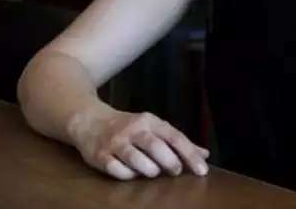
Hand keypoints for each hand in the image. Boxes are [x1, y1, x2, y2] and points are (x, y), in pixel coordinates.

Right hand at [69, 105, 209, 179]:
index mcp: (150, 121)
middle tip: (176, 172)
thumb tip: (204, 154)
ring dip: (149, 169)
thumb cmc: (130, 127)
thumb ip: (177, 142)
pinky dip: (127, 175)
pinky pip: (116, 170)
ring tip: (154, 172)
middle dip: (170, 161)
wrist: (90, 120)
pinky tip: (132, 173)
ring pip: (136, 158)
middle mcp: (133, 129)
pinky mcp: (100, 156)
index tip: (202, 170)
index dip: (190, 154)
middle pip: (155, 146)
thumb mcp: (154, 128)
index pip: (174, 137)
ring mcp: (115, 142)